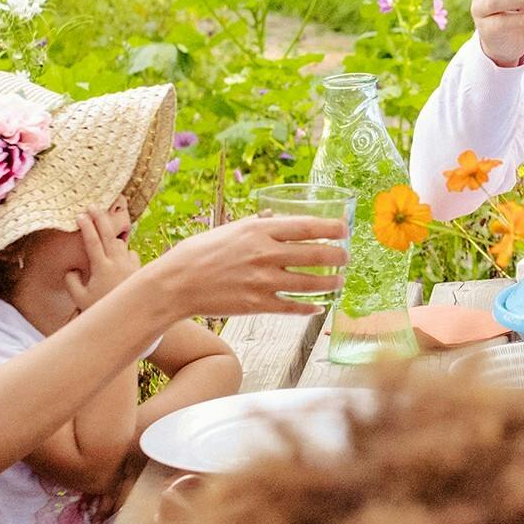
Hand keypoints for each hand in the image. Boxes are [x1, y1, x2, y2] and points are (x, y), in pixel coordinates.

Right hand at [61, 206, 142, 316]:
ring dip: (111, 237)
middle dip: (100, 217)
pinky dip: (123, 252)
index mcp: (102, 268)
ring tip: (102, 233)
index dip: (85, 226)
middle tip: (92, 206)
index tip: (79, 215)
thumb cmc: (101, 310)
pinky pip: (130, 254)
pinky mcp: (139, 270)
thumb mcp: (80, 299)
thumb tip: (71, 269)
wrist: (129, 319)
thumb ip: (71, 281)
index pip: (92, 241)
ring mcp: (130, 265)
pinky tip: (118, 256)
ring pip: (121, 243)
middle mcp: (118, 263)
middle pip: (108, 234)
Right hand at [133, 214, 346, 318]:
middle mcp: (265, 254)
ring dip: (330, 282)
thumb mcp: (229, 229)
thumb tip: (275, 215)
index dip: (330, 228)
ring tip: (339, 281)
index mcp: (258, 231)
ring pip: (309, 283)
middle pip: (315, 254)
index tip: (344, 229)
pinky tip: (318, 307)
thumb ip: (256, 223)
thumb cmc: (200, 253)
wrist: (176, 283)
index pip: (305, 226)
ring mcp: (262, 281)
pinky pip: (292, 306)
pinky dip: (309, 308)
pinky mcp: (258, 304)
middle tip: (346, 257)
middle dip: (337, 256)